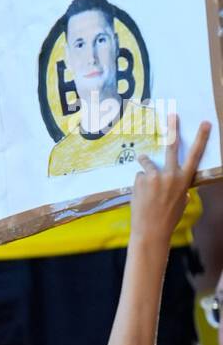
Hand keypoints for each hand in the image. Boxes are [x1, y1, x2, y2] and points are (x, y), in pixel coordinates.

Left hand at [129, 118, 209, 249]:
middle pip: (171, 147)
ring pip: (148, 162)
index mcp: (184, 180)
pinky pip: (139, 175)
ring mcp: (155, 176)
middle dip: (172, 129)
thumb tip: (179, 185)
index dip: (201, 138)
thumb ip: (181, 189)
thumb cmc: (168, 218)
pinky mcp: (141, 179)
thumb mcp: (181, 202)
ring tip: (147, 186)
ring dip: (145, 166)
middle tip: (171, 114)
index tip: (204, 124)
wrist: (151, 230)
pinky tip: (140, 195)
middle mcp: (171, 175)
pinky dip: (139, 183)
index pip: (195, 155)